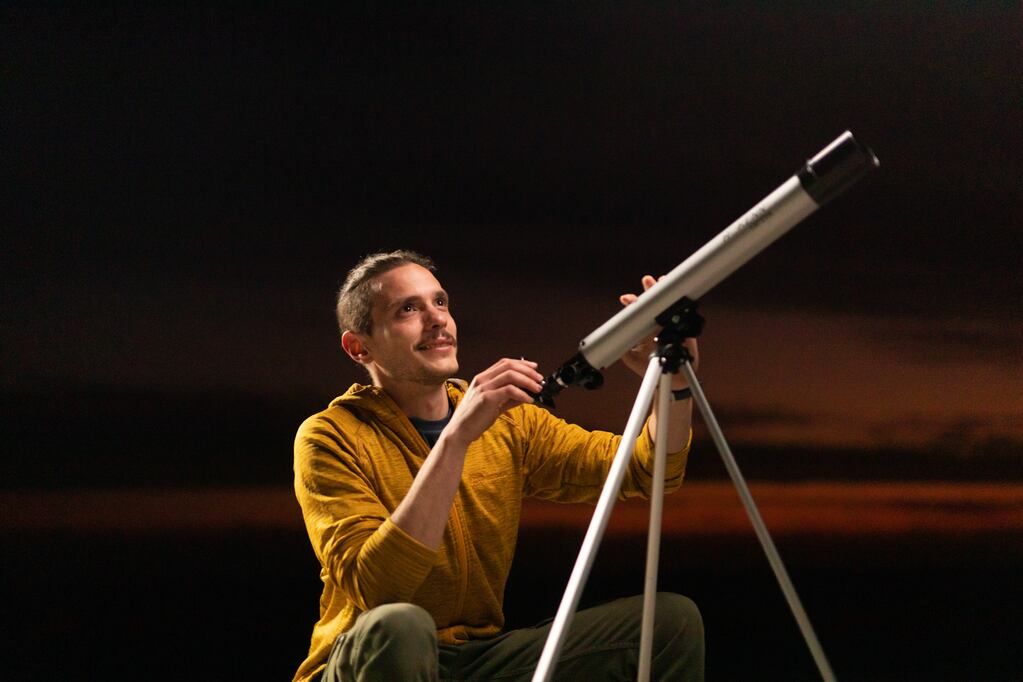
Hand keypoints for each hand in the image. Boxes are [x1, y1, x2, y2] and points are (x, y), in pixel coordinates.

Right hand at [443, 358, 543, 448]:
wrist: (460, 431)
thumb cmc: (475, 419)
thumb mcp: (494, 405)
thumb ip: (509, 398)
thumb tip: (527, 394)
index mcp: (482, 378)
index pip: (504, 363)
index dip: (521, 363)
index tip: (534, 368)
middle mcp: (482, 379)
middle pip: (509, 366)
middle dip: (528, 371)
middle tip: (540, 379)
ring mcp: (483, 387)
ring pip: (510, 375)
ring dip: (528, 381)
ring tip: (538, 389)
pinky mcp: (487, 398)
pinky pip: (509, 390)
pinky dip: (522, 394)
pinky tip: (529, 400)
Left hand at [618, 275, 699, 389]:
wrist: (672, 379)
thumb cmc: (650, 366)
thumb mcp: (631, 359)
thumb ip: (623, 349)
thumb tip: (614, 340)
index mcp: (643, 326)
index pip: (637, 311)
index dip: (632, 303)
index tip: (626, 299)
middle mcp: (656, 322)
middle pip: (653, 302)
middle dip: (649, 289)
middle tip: (647, 280)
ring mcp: (671, 324)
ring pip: (668, 304)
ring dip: (666, 292)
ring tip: (661, 281)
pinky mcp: (684, 329)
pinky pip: (683, 314)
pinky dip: (680, 304)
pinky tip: (677, 296)